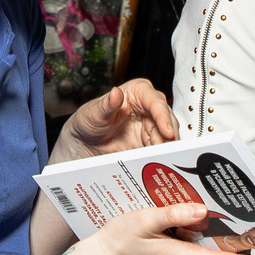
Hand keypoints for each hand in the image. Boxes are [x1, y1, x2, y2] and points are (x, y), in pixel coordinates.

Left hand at [59, 78, 176, 159]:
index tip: (167, 131)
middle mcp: (149, 107)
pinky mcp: (150, 142)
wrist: (85, 142)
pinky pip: (160, 149)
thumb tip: (116, 93)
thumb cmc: (90, 120)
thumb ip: (107, 104)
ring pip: (167, 135)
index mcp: (139, 92)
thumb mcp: (95, 112)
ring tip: (164, 159)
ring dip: (167, 147)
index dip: (163, 117)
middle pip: (167, 120)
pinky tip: (159, 163)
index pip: (156, 102)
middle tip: (169, 150)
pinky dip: (161, 156)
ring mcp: (151, 125)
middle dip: (169, 135)